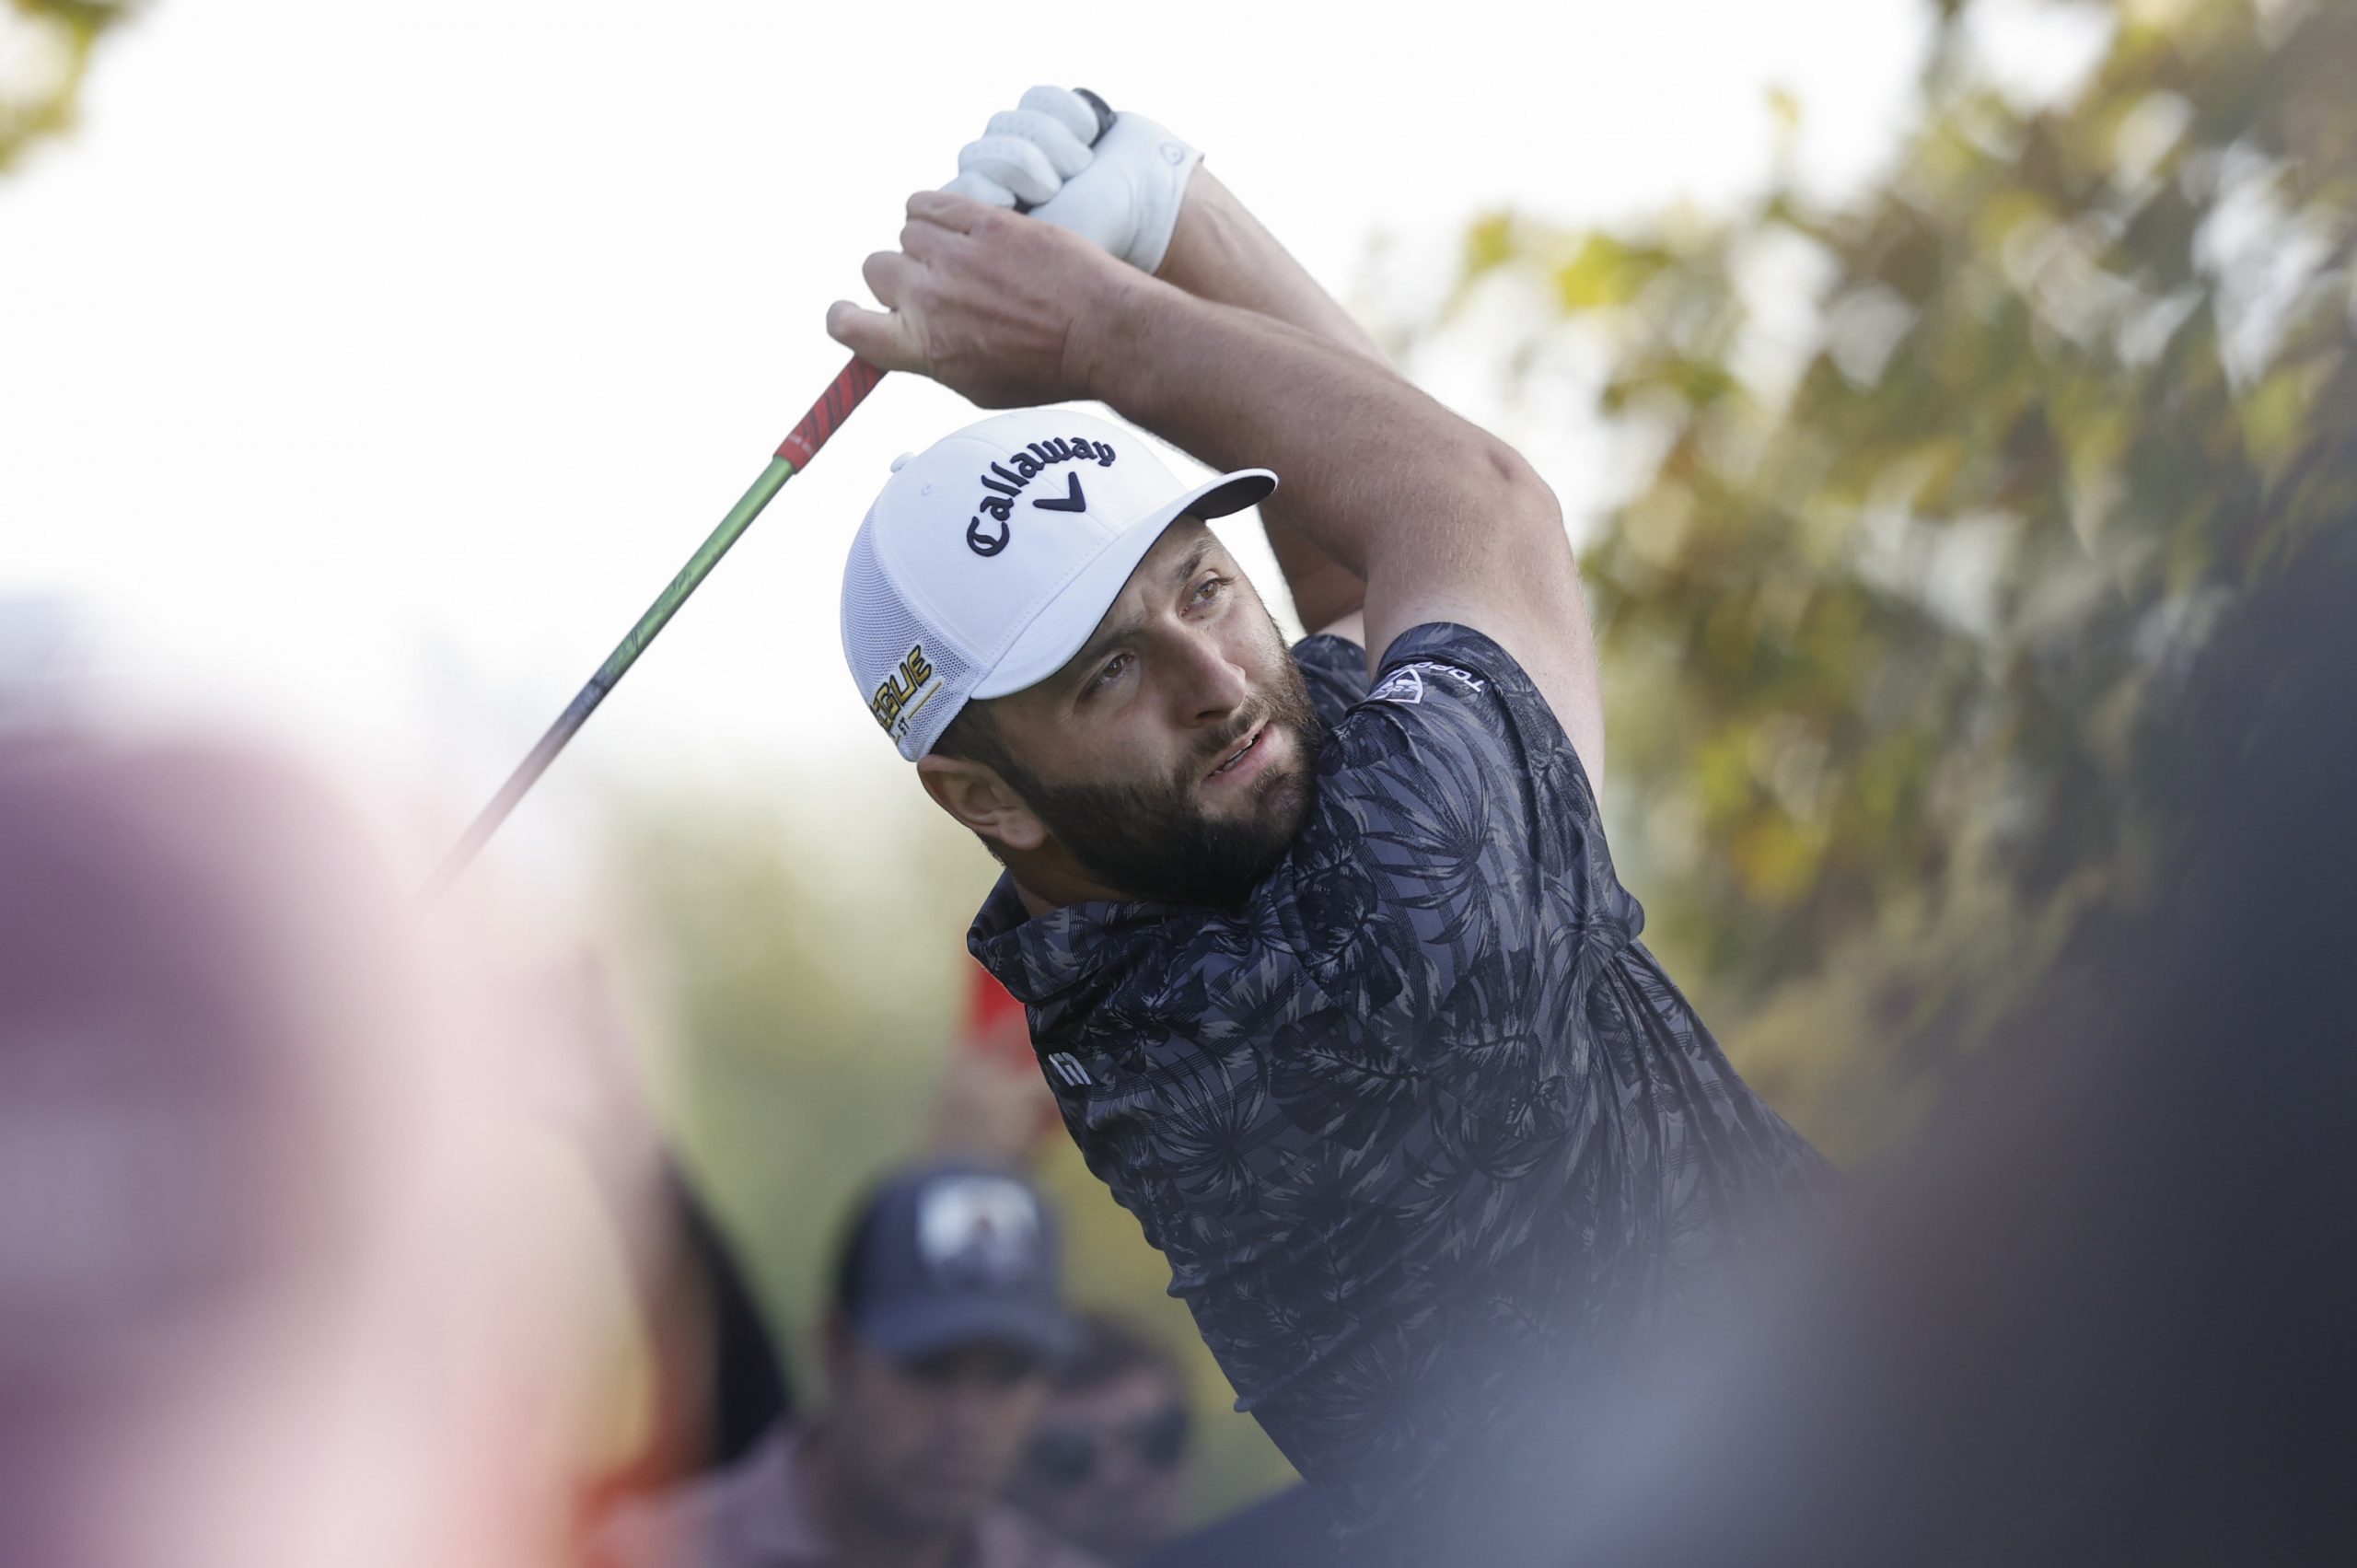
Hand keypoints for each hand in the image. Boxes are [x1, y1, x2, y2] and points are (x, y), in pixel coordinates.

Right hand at [826, 190, 1138, 407]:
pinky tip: (955, 222)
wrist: (1103, 333)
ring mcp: (956, 256)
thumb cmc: (1045, 368)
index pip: (847, 326)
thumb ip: (930, 357)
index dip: (845, 317)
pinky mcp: (985, 222)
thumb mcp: (977, 384)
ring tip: (962, 256)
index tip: (851, 313)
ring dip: (926, 242)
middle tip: (935, 286)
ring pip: (906, 231)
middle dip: (898, 278)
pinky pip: (929, 201)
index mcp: (922, 348)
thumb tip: (903, 338)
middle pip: (875, 269)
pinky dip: (934, 209)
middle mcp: (930, 299)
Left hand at [941, 85, 1203, 275]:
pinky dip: (1070, 118)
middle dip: (1023, 167)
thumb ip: (981, 248)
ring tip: (1080, 170)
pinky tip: (1090, 142)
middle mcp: (999, 179)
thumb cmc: (1096, 238)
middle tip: (1056, 189)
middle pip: (979, 151)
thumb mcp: (1034, 250)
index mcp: (987, 219)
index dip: (987, 190)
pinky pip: (1040, 97)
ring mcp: (1025, 144)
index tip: (1019, 206)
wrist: (1150, 205)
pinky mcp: (1051, 113)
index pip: (955, 189)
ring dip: (1053, 146)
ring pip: (1008, 122)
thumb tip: (943, 225)